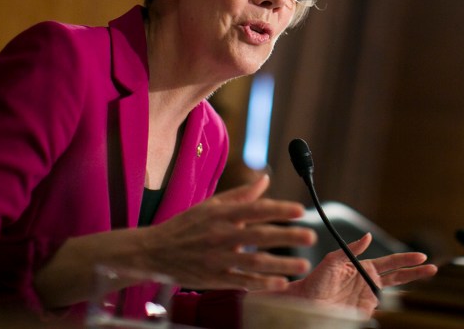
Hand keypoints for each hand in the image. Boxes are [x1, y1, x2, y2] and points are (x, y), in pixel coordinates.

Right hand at [143, 174, 316, 290]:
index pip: (255, 209)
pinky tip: (280, 283)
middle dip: (287, 236)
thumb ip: (240, 195)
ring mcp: (217, 258)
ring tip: (303, 264)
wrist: (153, 252)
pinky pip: (241, 281)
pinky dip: (261, 283)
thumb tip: (265, 179)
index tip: (300, 210)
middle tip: (310, 236)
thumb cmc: (186, 226)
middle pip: (259, 235)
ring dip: (281, 264)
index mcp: (221, 214)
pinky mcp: (213, 278)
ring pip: (254, 262)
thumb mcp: (210, 205)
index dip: (279, 209)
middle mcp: (220, 235)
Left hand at [276, 233, 437, 312]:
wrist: (305, 304)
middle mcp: (369, 281)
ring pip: (395, 291)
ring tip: (428, 276)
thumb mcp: (332, 260)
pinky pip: (383, 308)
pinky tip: (404, 299)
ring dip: (412, 284)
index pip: (390, 262)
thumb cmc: (316, 281)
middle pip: (399, 276)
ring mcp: (369, 298)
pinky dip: (396, 304)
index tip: (421, 256)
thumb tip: (368, 237)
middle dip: (416, 271)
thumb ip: (351, 249)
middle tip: (433, 268)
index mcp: (363, 267)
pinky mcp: (365, 312)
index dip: (406, 259)